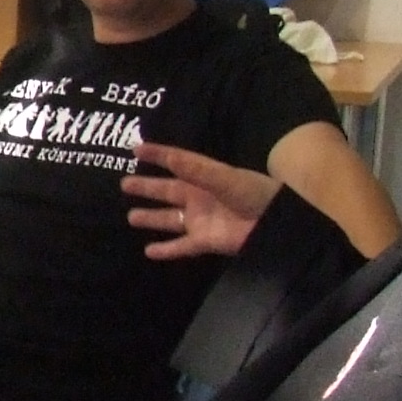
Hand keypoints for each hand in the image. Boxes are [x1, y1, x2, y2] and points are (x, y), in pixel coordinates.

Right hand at [124, 140, 278, 261]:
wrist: (277, 223)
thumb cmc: (255, 194)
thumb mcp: (225, 178)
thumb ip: (196, 170)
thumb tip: (169, 158)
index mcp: (204, 176)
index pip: (176, 161)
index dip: (157, 155)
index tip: (135, 148)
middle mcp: (199, 196)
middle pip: (167, 190)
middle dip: (147, 188)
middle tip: (124, 184)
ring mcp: (201, 219)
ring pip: (170, 219)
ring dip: (152, 218)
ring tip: (131, 217)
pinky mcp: (206, 241)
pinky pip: (181, 246)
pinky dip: (166, 250)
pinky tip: (149, 252)